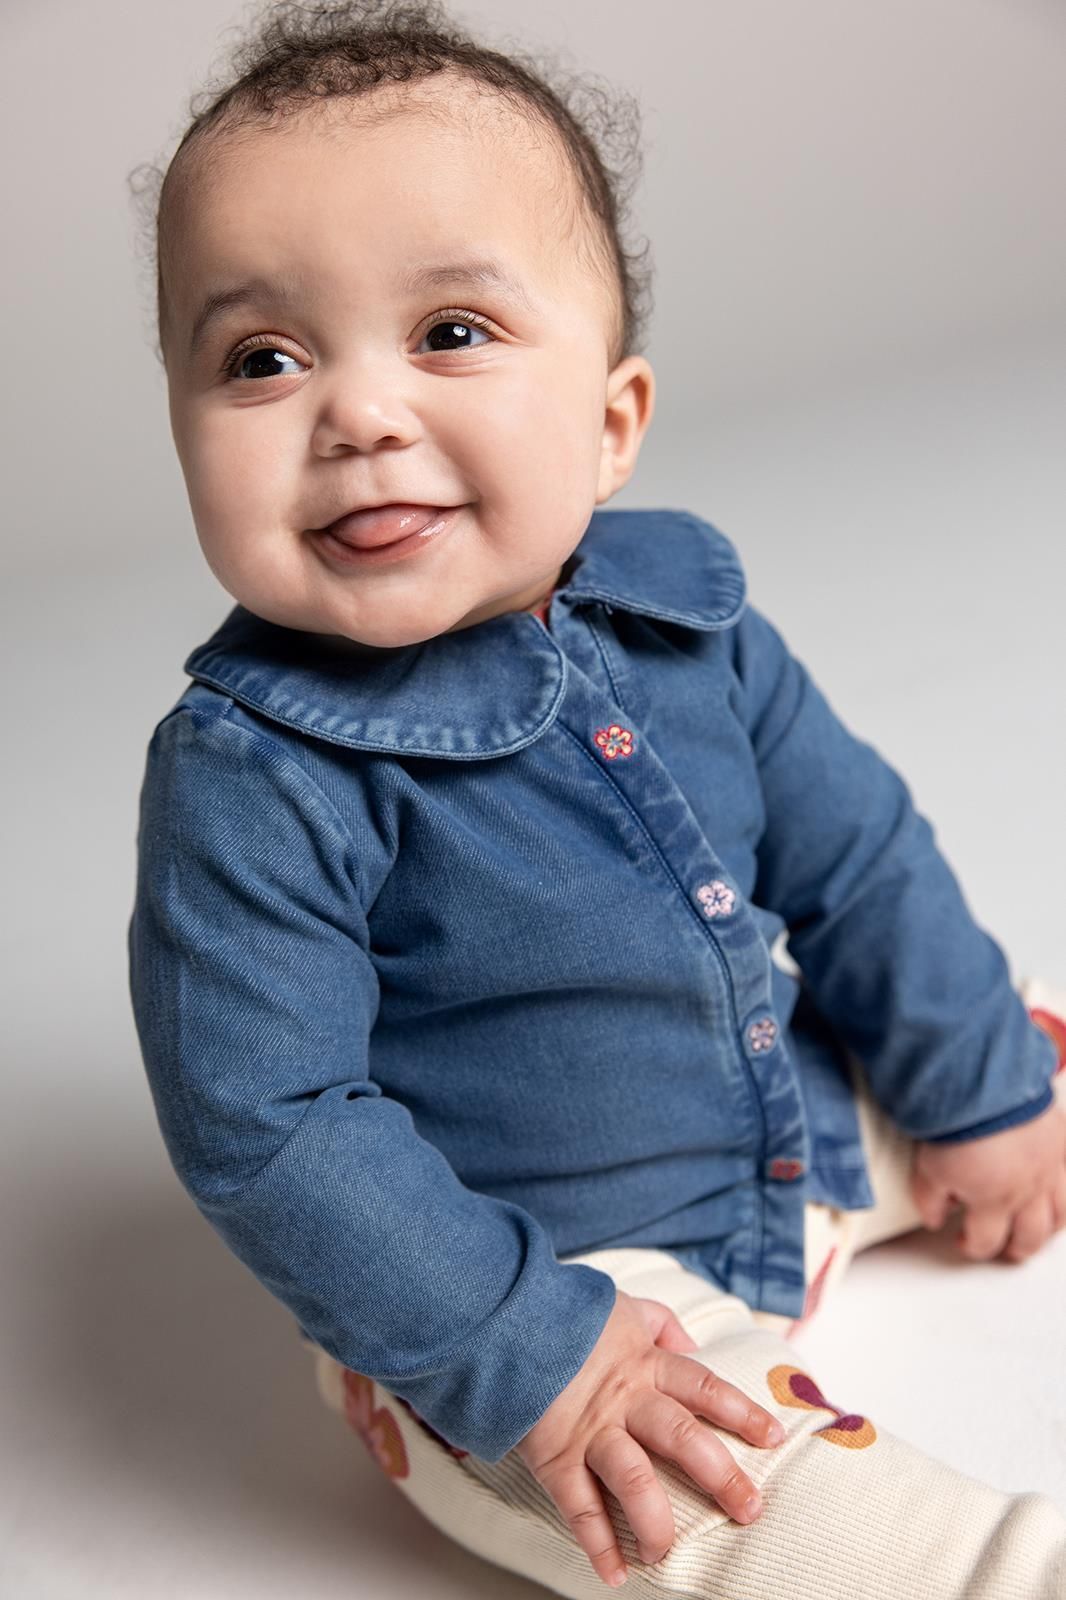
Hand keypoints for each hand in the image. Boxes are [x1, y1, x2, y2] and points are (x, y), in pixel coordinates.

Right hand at [514, 1288, 784, 1588]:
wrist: (502, 1318)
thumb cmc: (565, 1314)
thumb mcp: (621, 1306)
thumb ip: (660, 1322)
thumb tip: (691, 1343)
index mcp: (645, 1363)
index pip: (704, 1387)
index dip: (740, 1412)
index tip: (772, 1437)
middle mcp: (625, 1400)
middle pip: (682, 1438)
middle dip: (721, 1476)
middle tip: (750, 1509)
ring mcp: (591, 1430)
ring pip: (634, 1479)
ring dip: (656, 1522)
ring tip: (667, 1553)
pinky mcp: (555, 1455)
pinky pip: (579, 1506)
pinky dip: (596, 1543)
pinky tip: (614, 1572)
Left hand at [909, 1099, 1065, 1262]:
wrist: (985, 1081)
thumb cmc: (958, 1120)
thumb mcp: (927, 1168)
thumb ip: (930, 1201)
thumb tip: (934, 1219)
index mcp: (993, 1201)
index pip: (986, 1241)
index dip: (973, 1247)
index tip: (964, 1241)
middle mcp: (1027, 1191)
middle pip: (1030, 1238)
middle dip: (1015, 1248)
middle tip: (1005, 1247)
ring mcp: (1049, 1167)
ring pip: (1059, 1215)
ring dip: (1046, 1228)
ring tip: (1034, 1228)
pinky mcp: (1061, 1142)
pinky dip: (1064, 1190)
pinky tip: (1057, 1189)